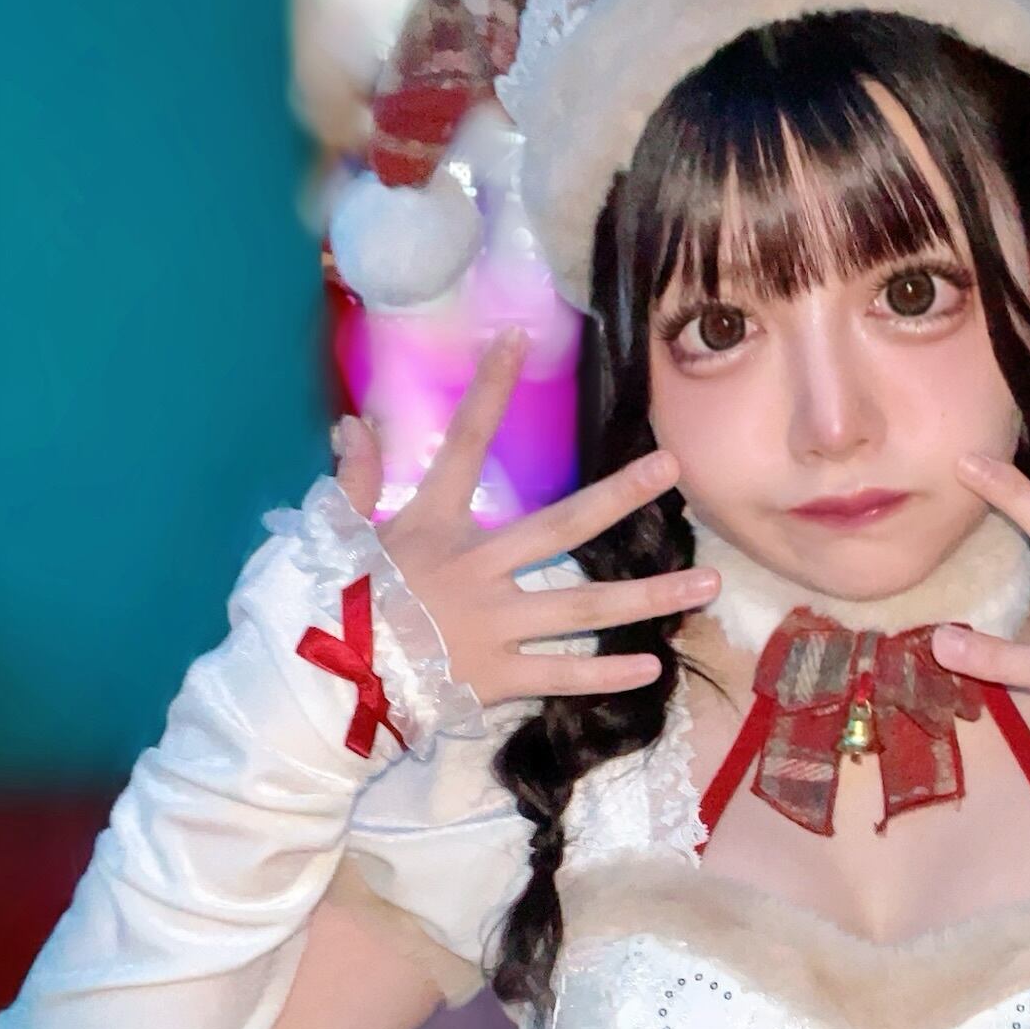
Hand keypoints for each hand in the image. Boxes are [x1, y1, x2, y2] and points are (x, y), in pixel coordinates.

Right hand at [333, 329, 717, 707]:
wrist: (320, 689)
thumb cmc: (325, 608)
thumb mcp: (333, 536)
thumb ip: (353, 480)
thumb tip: (353, 423)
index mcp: (433, 527)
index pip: (463, 444)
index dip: (489, 389)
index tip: (517, 339)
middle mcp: (476, 570)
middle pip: (563, 526)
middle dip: (621, 496)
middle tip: (672, 468)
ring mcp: (495, 625)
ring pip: (586, 607)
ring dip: (651, 596)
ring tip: (709, 584)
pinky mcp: (499, 677)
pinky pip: (564, 674)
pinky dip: (607, 672)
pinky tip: (652, 664)